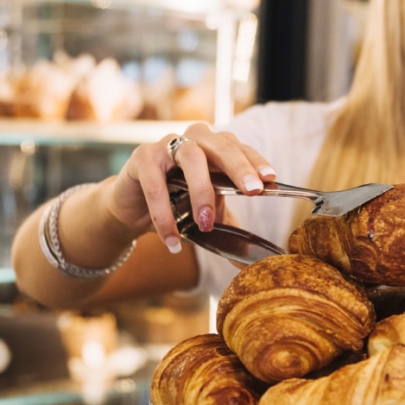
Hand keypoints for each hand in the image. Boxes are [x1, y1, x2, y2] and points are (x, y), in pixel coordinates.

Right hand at [106, 123, 275, 253]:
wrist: (134, 208)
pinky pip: (155, 184)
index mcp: (215, 147)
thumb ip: (229, 231)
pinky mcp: (142, 158)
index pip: (240, 149)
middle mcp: (194, 139)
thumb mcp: (207, 217)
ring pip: (191, 157)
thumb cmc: (176, 204)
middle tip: (252, 192)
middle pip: (221, 146)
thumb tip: (250, 265)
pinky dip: (164, 214)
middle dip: (239, 168)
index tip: (271, 179)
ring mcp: (167, 144)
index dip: (255, 162)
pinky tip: (172, 239)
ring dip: (202, 191)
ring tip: (206, 224)